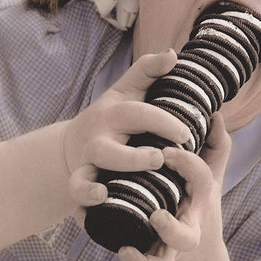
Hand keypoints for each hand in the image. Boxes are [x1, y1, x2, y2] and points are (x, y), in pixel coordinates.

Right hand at [65, 49, 189, 213]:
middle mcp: (97, 140)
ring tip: (115, 190)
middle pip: (109, 151)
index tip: (187, 133)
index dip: (162, 123)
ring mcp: (85, 166)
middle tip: (158, 159)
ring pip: (86, 179)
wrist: (73, 143)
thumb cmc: (112, 116)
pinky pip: (77, 201)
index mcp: (113, 115)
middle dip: (132, 157)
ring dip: (97, 189)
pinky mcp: (79, 187)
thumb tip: (173, 54)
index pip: (138, 115)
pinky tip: (101, 204)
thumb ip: (148, 71)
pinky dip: (84, 205)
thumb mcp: (128, 91)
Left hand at [118, 112, 230, 260]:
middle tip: (155, 214)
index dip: (187, 165)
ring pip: (166, 260)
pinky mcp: (155, 258)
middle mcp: (187, 224)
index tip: (167, 152)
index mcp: (198, 198)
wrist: (194, 251)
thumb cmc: (195, 200)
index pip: (201, 180)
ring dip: (144, 258)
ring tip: (132, 243)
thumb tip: (215, 113)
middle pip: (186, 235)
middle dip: (170, 227)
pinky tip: (123, 250)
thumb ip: (214, 144)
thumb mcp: (208, 172)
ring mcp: (169, 246)